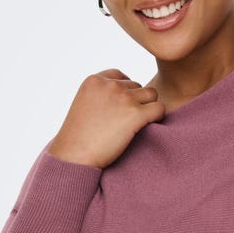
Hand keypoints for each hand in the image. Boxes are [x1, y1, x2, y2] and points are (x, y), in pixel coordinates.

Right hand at [48, 69, 165, 168]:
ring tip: (137, 124)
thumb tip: (125, 96)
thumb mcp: (84, 104)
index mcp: (94, 80)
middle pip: (138, 86)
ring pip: (152, 94)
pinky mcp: (135, 114)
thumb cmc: (78, 137)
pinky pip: (159, 109)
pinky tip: (148, 127)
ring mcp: (124, 98)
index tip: (120, 108)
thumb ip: (101, 94)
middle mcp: (110, 85)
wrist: (74, 156)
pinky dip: (158, 117)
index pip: (120, 76)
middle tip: (125, 121)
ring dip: (148, 107)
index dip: (124, 92)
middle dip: (135, 101)